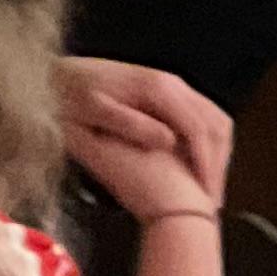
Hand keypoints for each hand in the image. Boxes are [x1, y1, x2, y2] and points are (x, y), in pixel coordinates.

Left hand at [64, 57, 231, 226]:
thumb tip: (169, 141)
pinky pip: (203, 117)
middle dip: (217, 164)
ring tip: (208, 186)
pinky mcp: (168, 91)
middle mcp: (172, 84)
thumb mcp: (95, 112)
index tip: (206, 196)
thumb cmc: (71, 97)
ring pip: (214, 119)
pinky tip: (196, 164)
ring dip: (218, 154)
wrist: (58, 75)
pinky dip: (209, 143)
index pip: (197, 130)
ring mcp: (172, 85)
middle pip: (214, 124)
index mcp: (158, 90)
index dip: (205, 164)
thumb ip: (131, 125)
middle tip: (212, 200)